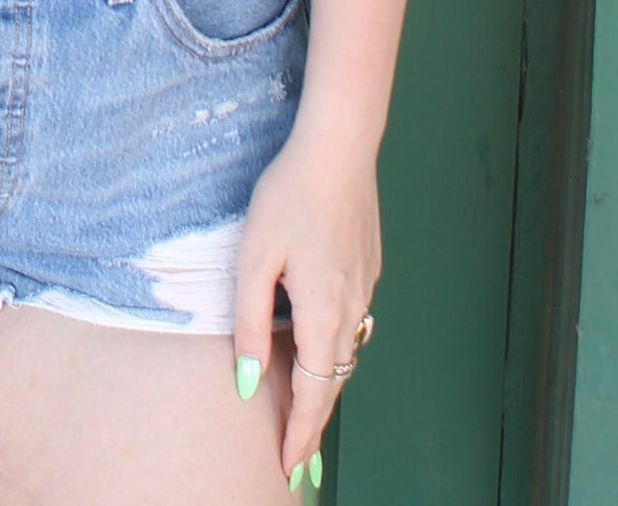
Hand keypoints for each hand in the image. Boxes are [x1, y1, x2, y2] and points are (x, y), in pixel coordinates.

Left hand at [231, 125, 380, 485]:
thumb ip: (251, 324)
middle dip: (315, 423)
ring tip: (306, 413)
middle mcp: (352, 309)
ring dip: (327, 386)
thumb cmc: (289, 196)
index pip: (316, 396)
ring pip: (345, 352)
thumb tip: (251, 382)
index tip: (291, 470)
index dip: (303, 436)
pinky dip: (335, 348)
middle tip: (297, 459)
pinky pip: (351, 321)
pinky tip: (319, 345)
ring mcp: (365, 287)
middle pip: (334, 382)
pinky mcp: (367, 266)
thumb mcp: (254, 259)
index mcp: (323, 314)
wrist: (338, 146)